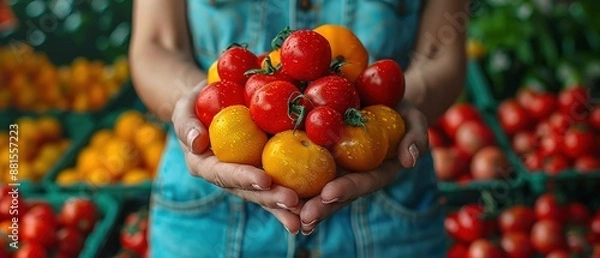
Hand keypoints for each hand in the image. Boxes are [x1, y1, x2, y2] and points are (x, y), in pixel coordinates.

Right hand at [171, 81, 302, 233]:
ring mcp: (248, 174)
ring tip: (306, 215)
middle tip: (292, 202)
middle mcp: (229, 176)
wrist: (214, 102)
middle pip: (250, 191)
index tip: (263, 180)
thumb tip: (196, 143)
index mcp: (207, 166)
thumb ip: (186, 124)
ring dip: (285, 204)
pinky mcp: (265, 168)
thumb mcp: (184, 109)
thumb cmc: (196, 105)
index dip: (243, 178)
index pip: (225, 174)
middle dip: (271, 198)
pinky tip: (316, 203)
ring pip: (267, 193)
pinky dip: (298, 192)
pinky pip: (281, 180)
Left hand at [298, 100, 428, 234]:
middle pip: (335, 194)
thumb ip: (415, 137)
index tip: (330, 193)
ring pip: (316, 189)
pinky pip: (301, 169)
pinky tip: (270, 187)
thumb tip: (409, 159)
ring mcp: (335, 169)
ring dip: (301, 202)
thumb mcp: (413, 119)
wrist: (379, 98)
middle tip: (304, 216)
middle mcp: (353, 175)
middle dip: (320, 207)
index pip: (362, 183)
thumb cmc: (400, 110)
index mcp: (375, 171)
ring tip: (285, 212)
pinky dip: (288, 180)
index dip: (347, 188)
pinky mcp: (317, 156)